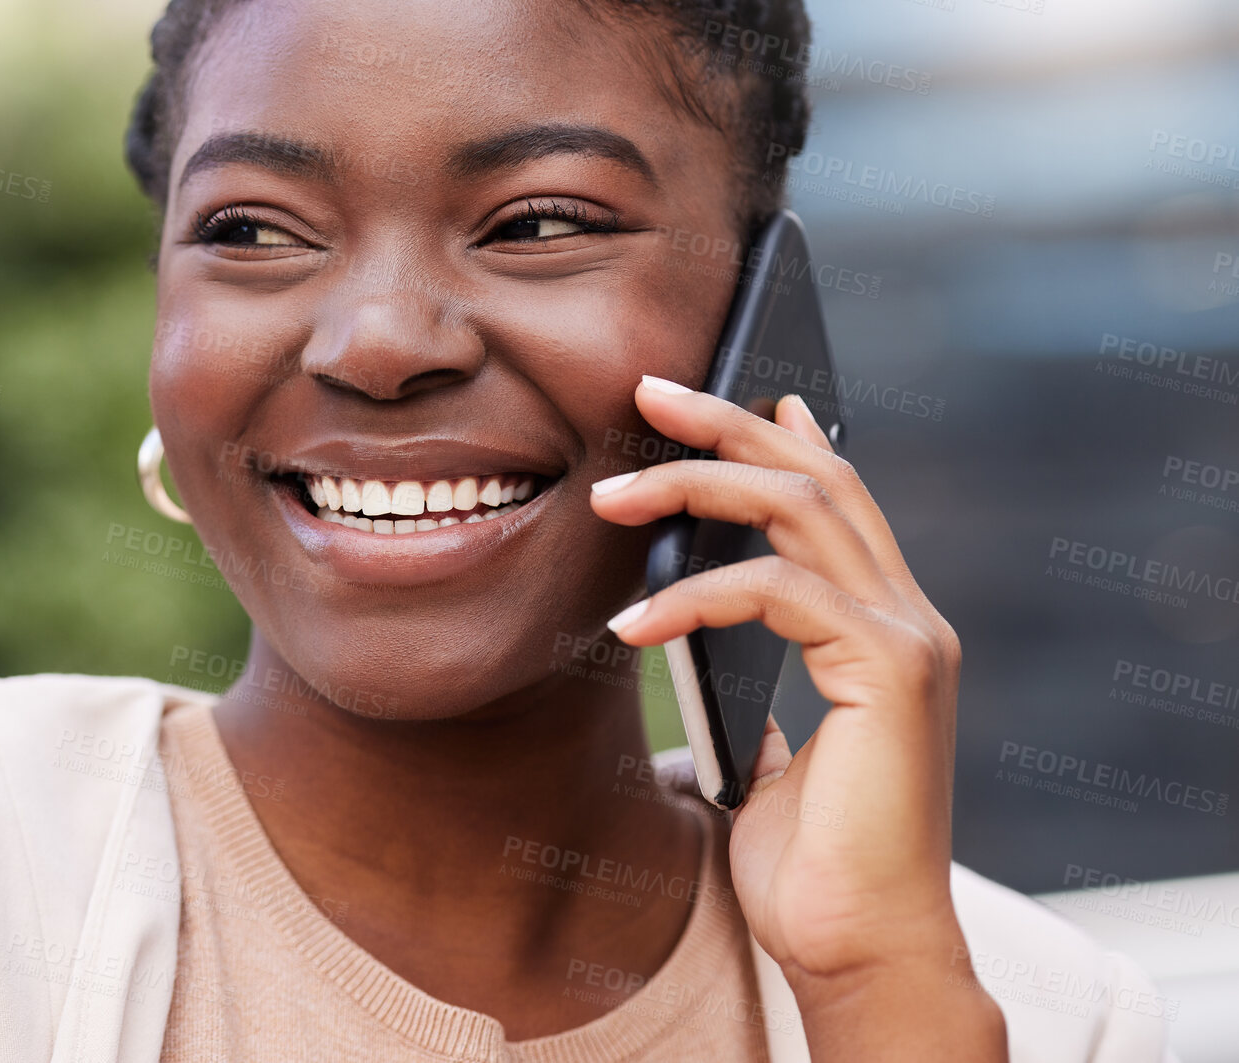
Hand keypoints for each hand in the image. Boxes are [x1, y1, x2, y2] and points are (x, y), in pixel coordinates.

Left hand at [591, 375, 1003, 1059]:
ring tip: (606, 500)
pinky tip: (631, 627)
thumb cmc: (811, 867)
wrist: (857, 949)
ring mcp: (908, 641)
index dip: (780, 437)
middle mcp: (908, 621)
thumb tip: (708, 649)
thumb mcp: (771, 753)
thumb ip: (760, 689)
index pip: (836, 501)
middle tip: (647, 392)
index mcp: (882, 631)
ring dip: (695, 488)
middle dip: (728, 423)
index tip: (721, 394)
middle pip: (819, 478)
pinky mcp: (891, 673)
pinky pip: (778, 591)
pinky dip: (696, 595)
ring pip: (799, 511)